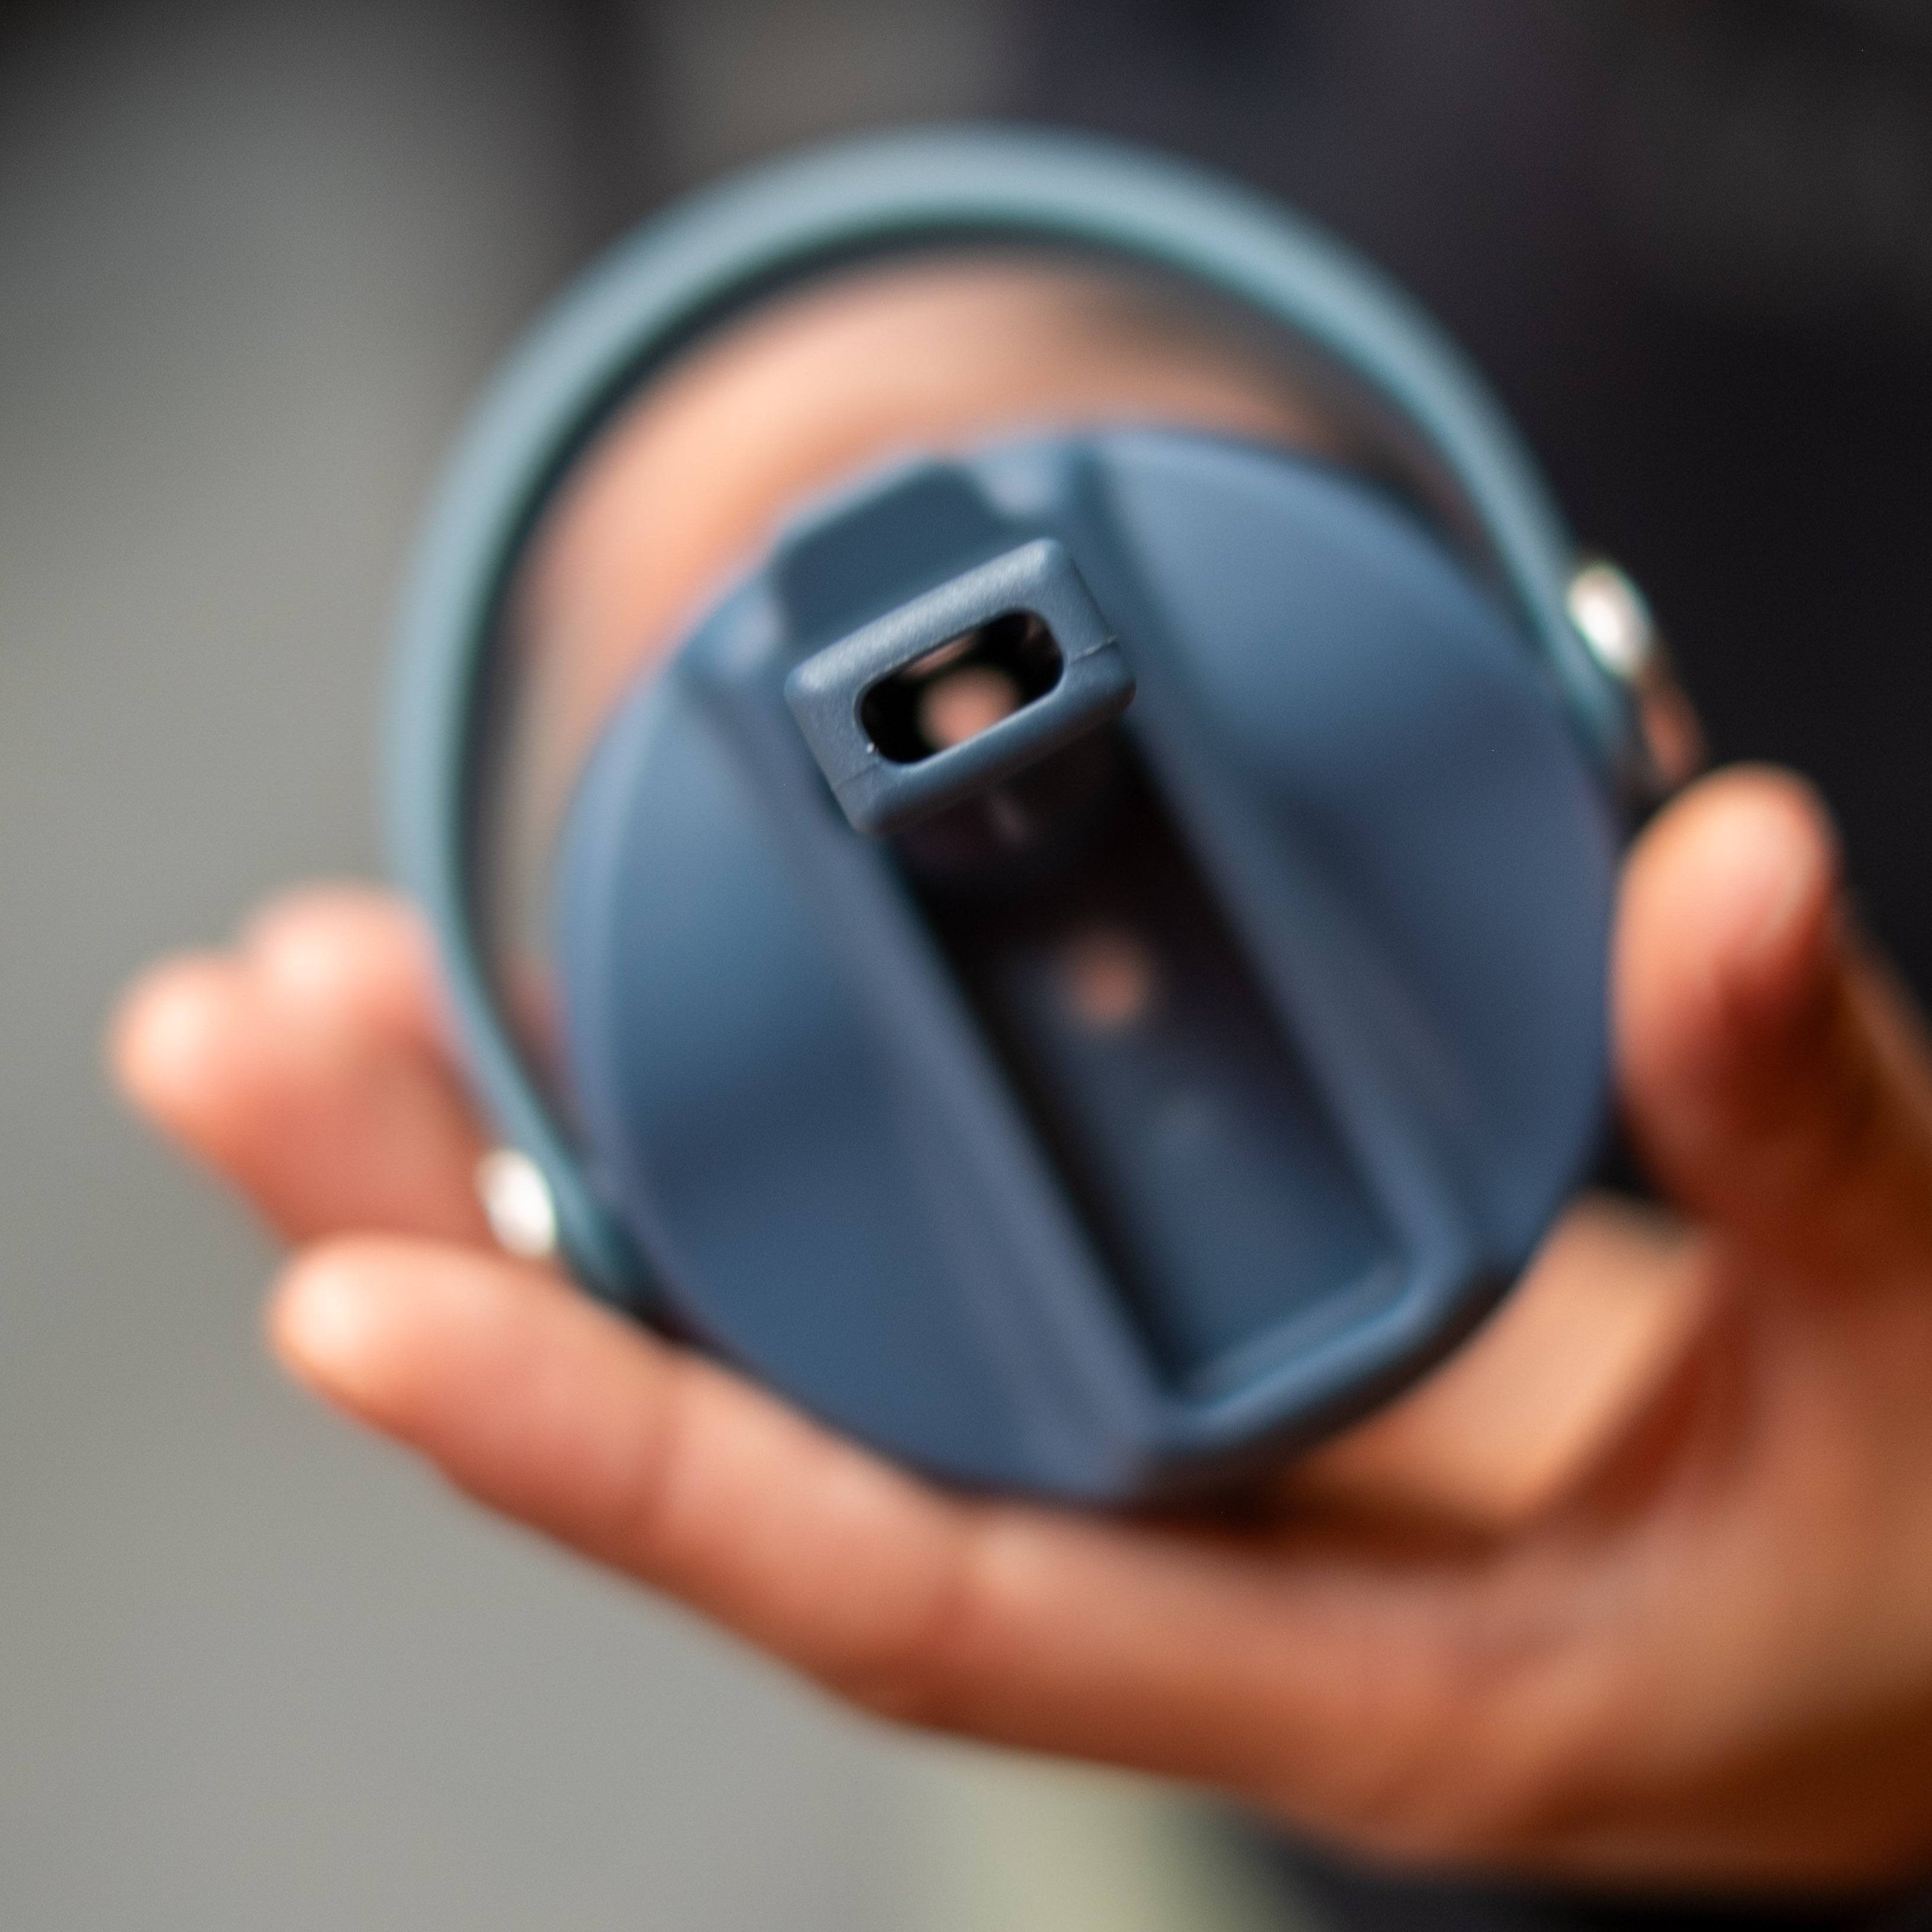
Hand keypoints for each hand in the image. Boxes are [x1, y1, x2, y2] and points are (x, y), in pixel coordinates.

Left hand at [110, 765, 1931, 1893]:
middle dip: (465, 1260)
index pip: (907, 1586)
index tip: (353, 1305)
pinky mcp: (1196, 1378)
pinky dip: (744, 1165)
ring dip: (549, 1186)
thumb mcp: (1922, 1365)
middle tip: (242, 1055)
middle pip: (757, 1447)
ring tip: (337, 1016)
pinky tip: (611, 1043)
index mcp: (1343, 1679)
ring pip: (792, 1359)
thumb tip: (1717, 867)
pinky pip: (903, 1288)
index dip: (624, 1455)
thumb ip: (1810, 1127)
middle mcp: (1198, 1594)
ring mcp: (1173, 1478)